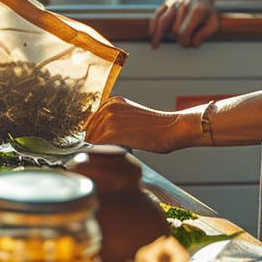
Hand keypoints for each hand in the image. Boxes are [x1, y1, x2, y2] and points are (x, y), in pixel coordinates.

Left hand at [85, 96, 201, 153]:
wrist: (172, 128)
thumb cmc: (157, 129)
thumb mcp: (132, 118)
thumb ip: (115, 123)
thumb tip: (99, 140)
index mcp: (112, 102)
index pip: (92, 122)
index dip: (94, 136)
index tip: (99, 147)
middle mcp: (108, 107)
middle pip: (89, 130)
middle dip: (94, 144)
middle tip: (105, 155)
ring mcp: (109, 118)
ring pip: (91, 139)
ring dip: (98, 151)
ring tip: (111, 157)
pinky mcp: (113, 131)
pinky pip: (98, 146)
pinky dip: (103, 155)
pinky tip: (114, 158)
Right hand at [148, 0, 218, 49]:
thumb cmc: (207, 10)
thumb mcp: (214, 23)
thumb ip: (205, 35)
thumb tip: (193, 43)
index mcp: (197, 11)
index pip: (184, 33)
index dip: (186, 42)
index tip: (191, 43)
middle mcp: (184, 5)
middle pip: (175, 30)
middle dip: (179, 39)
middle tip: (186, 39)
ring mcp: (175, 3)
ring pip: (163, 21)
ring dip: (158, 35)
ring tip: (154, 46)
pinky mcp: (167, 2)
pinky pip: (158, 13)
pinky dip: (153, 24)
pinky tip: (152, 33)